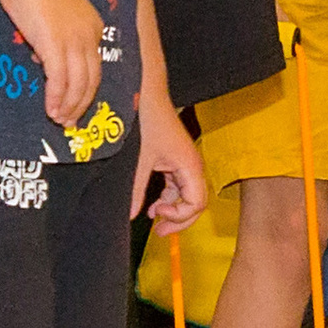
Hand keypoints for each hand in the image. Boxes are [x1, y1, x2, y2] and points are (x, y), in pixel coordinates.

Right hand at [0, 0, 105, 127]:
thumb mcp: (51, 14)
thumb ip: (52, 37)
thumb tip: (43, 59)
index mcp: (94, 25)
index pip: (93, 65)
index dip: (83, 87)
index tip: (72, 101)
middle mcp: (90, 34)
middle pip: (91, 79)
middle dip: (81, 104)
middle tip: (70, 122)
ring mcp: (75, 40)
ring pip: (78, 84)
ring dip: (68, 106)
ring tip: (59, 120)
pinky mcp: (56, 45)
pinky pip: (59, 81)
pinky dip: (56, 98)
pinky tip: (50, 110)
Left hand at [134, 95, 206, 229]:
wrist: (149, 95)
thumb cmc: (148, 120)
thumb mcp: (140, 160)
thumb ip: (135, 190)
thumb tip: (130, 216)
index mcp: (189, 166)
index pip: (196, 203)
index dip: (180, 216)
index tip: (157, 215)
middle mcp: (193, 166)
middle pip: (197, 203)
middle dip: (180, 219)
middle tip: (160, 232)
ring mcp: (187, 164)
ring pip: (188, 197)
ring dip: (174, 210)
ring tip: (155, 219)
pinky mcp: (178, 161)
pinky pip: (179, 187)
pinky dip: (169, 199)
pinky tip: (154, 205)